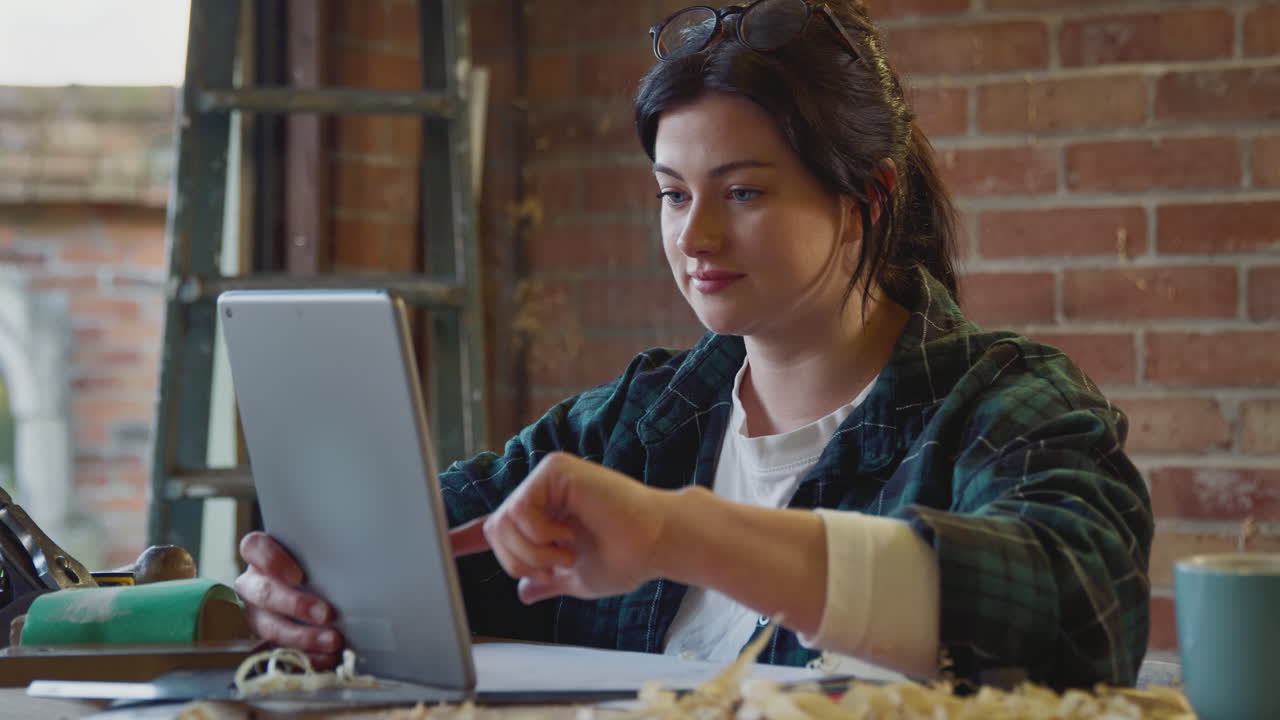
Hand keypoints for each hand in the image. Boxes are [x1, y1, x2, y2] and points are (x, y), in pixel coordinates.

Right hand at [235, 531, 342, 667]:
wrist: (310, 592)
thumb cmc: (314, 567)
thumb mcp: (315, 557)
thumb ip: (322, 557)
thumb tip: (358, 562)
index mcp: (260, 556)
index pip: (254, 548)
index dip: (271, 561)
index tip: (297, 575)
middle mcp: (252, 584)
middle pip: (263, 592)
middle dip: (295, 604)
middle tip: (326, 613)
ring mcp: (255, 614)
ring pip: (269, 626)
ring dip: (303, 636)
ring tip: (333, 640)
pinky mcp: (264, 640)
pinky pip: (279, 652)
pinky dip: (305, 656)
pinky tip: (327, 658)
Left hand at [450, 452, 670, 603]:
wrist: (656, 545)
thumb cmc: (626, 558)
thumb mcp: (578, 578)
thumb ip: (548, 580)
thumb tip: (523, 591)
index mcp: (544, 516)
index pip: (495, 528)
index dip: (465, 538)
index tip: (441, 547)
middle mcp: (541, 492)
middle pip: (495, 531)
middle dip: (520, 560)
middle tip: (557, 565)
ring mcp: (547, 478)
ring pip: (504, 522)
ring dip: (534, 551)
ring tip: (567, 552)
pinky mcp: (556, 470)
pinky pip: (521, 509)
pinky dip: (541, 533)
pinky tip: (569, 534)